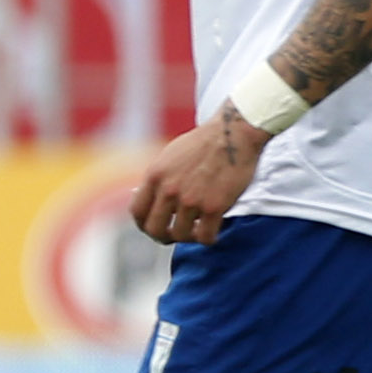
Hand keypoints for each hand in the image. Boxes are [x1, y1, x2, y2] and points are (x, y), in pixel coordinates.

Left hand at [130, 114, 268, 246]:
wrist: (234, 133)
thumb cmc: (206, 142)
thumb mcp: (170, 156)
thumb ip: (160, 179)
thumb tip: (152, 198)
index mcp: (155, 175)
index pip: (138, 212)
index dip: (144, 225)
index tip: (154, 227)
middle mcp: (169, 190)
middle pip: (154, 229)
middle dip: (163, 237)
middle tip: (175, 236)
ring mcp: (191, 200)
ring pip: (181, 235)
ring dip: (189, 237)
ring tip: (199, 231)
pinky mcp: (214, 206)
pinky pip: (205, 236)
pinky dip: (208, 239)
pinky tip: (214, 231)